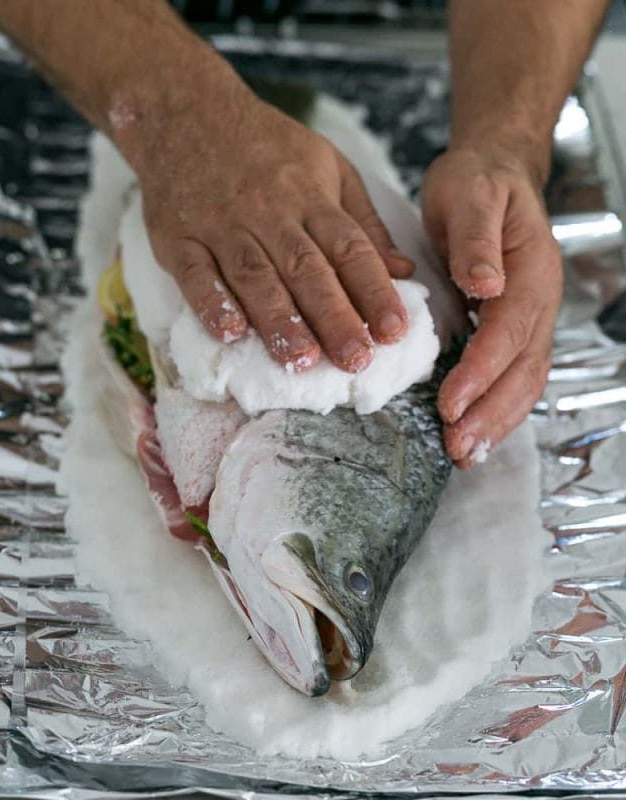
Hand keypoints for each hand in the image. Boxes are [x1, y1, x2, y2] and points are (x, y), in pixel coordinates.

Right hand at [114, 60, 412, 372]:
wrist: (187, 111)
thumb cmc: (268, 148)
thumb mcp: (329, 168)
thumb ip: (364, 223)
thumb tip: (403, 271)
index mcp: (312, 197)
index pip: (350, 249)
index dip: (374, 290)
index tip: (395, 331)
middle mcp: (270, 212)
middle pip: (306, 269)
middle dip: (334, 317)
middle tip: (355, 359)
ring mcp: (221, 224)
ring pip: (254, 276)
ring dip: (278, 319)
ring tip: (301, 359)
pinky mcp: (179, 237)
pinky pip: (195, 273)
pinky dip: (211, 302)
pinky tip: (230, 332)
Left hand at [421, 144, 561, 467]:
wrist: (493, 173)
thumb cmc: (478, 183)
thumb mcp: (471, 196)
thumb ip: (477, 240)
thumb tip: (485, 284)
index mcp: (531, 272)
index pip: (509, 332)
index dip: (482, 372)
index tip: (450, 403)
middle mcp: (538, 303)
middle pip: (524, 369)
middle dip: (491, 413)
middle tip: (457, 448)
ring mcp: (530, 319)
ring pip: (524, 381)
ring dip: (496, 422)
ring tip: (465, 454)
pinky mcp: (513, 329)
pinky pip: (513, 376)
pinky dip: (496, 409)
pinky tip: (474, 432)